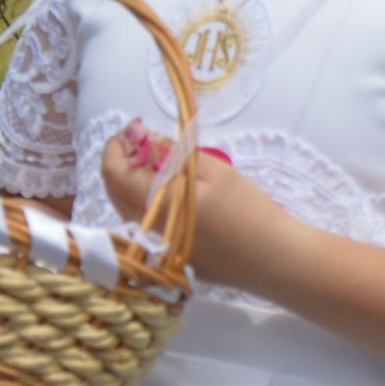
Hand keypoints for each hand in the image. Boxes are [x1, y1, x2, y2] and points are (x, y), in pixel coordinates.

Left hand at [102, 121, 277, 290]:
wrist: (271, 257)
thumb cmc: (246, 209)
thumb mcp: (212, 170)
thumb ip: (171, 153)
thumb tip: (139, 136)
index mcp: (154, 204)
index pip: (113, 172)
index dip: (115, 146)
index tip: (132, 129)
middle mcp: (145, 228)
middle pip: (113, 191)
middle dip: (121, 161)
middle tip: (145, 142)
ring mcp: (156, 246)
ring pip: (126, 208)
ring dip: (131, 181)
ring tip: (158, 163)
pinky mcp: (168, 256)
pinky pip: (143, 222)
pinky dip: (146, 200)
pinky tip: (172, 191)